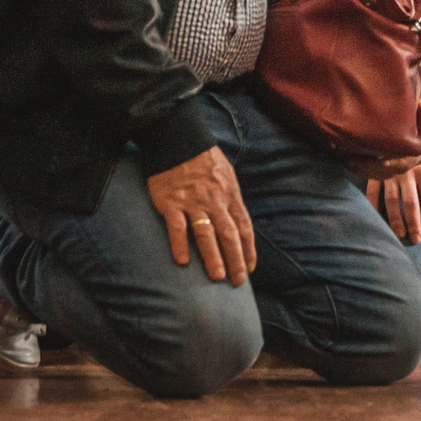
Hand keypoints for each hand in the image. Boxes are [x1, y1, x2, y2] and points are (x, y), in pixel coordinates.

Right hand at [147, 147, 255, 284]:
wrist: (178, 138)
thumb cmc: (204, 159)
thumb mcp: (226, 175)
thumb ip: (231, 199)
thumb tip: (237, 223)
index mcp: (230, 195)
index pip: (244, 227)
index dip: (248, 250)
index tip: (249, 268)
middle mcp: (214, 201)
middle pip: (229, 234)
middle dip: (235, 259)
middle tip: (237, 282)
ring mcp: (193, 202)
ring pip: (206, 234)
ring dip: (213, 257)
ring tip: (217, 277)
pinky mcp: (171, 202)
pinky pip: (177, 227)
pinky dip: (180, 245)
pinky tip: (182, 262)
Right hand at [368, 152, 420, 245]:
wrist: (406, 123)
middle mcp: (407, 173)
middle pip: (411, 203)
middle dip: (413, 223)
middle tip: (415, 239)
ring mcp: (390, 173)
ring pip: (392, 201)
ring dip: (395, 219)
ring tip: (399, 234)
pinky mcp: (376, 172)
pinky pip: (373, 191)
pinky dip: (373, 205)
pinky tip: (374, 217)